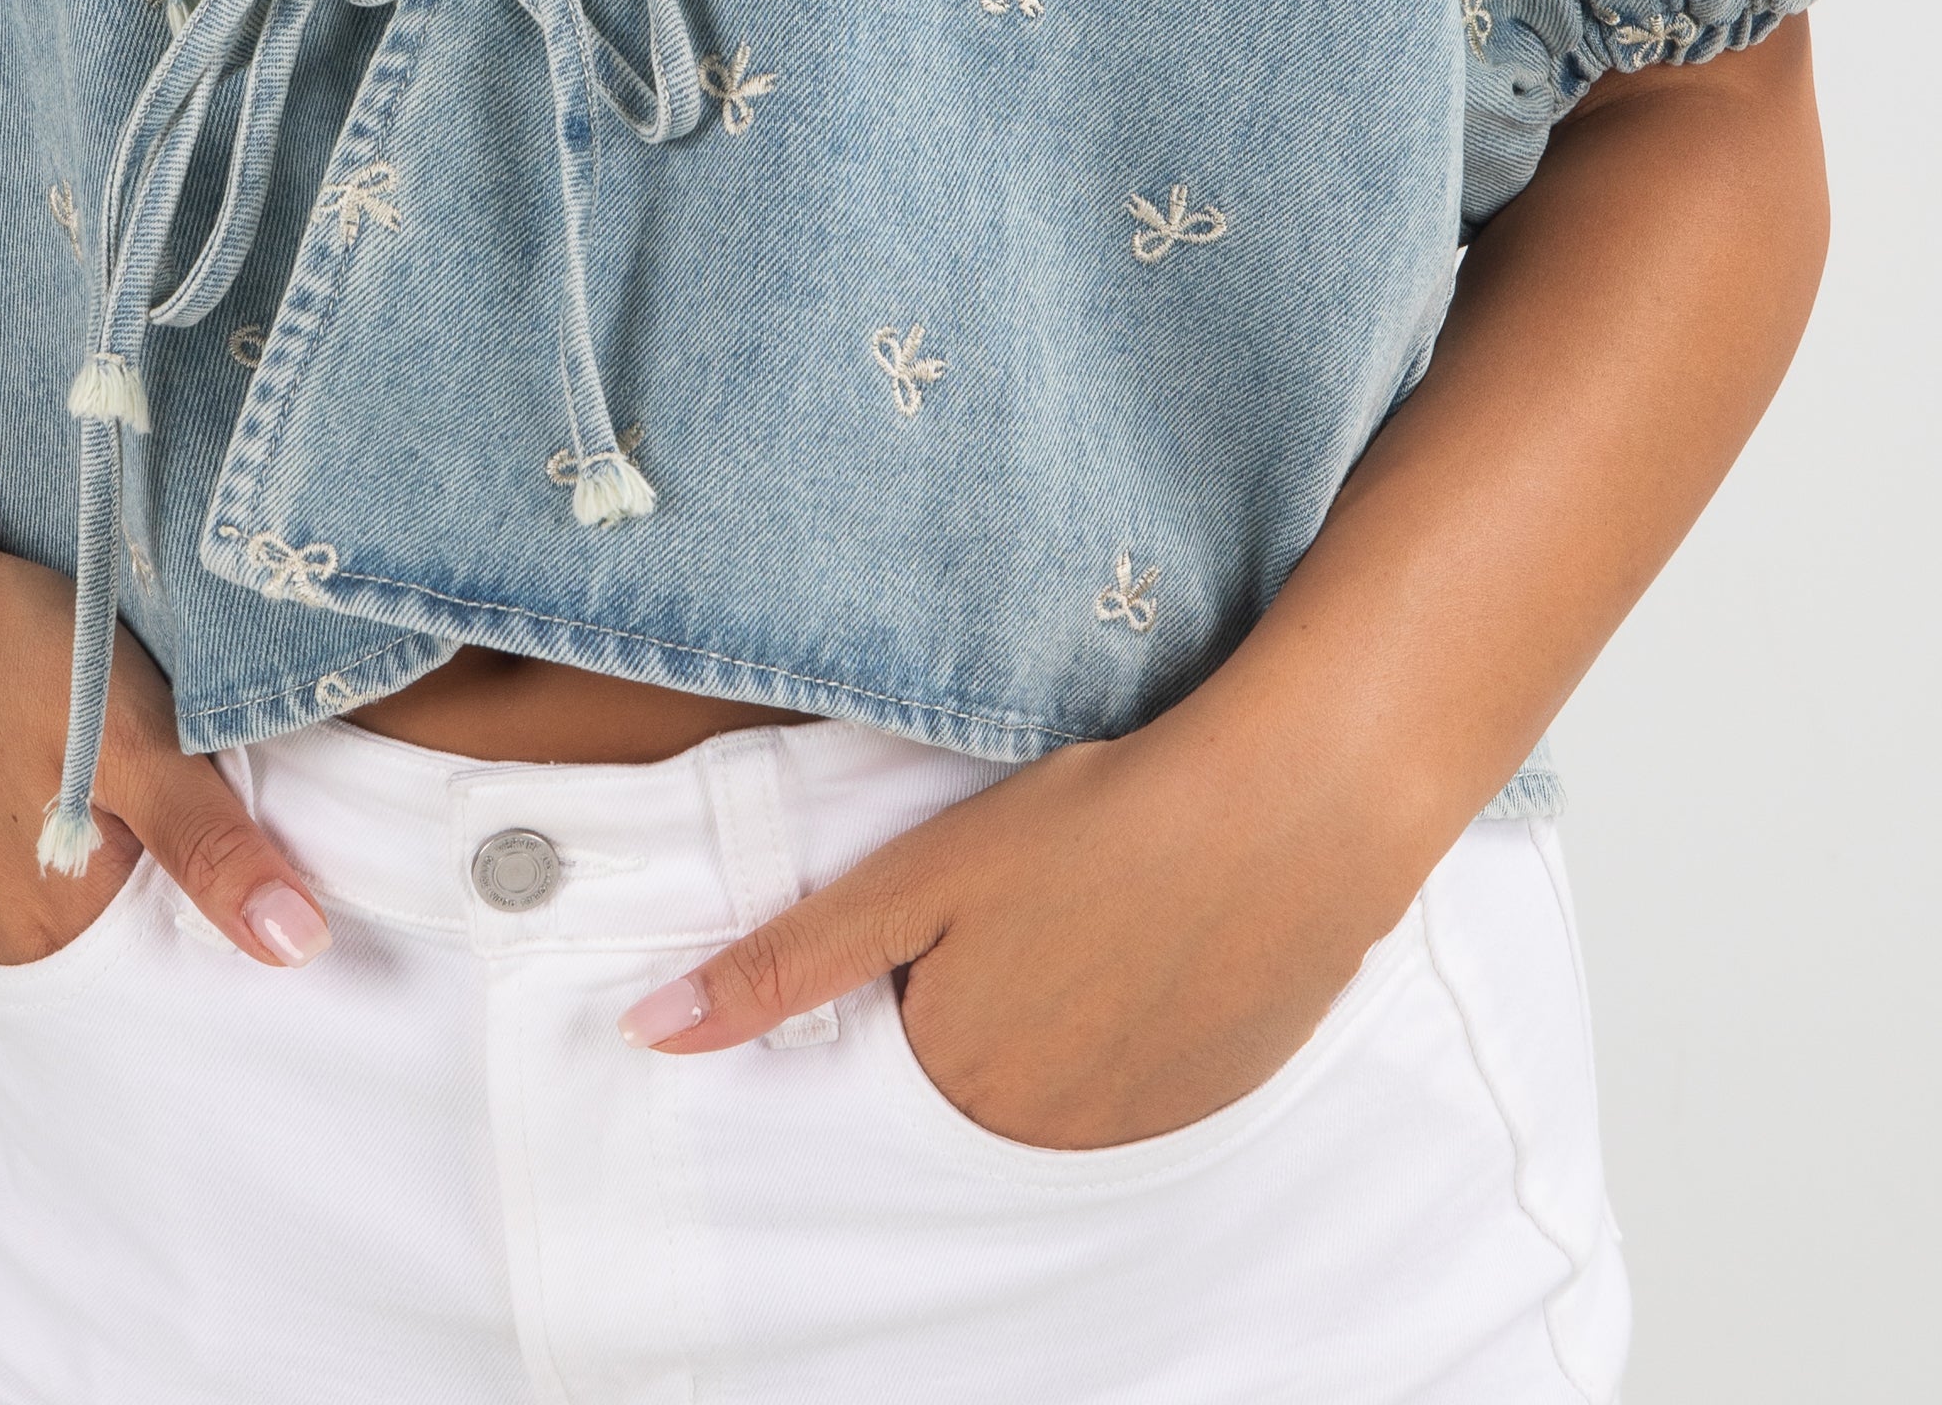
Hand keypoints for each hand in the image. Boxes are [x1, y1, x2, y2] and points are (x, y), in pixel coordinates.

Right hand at [0, 496, 330, 976]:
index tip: (314, 888)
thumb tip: (295, 947)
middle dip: (201, 884)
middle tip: (271, 817)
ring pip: (96, 875)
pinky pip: (50, 836)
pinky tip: (115, 753)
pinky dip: (96, 805)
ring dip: (148, 837)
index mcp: (50, 932)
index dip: (244, 926)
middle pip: (135, 930)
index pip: (174, 973)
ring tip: (202, 779)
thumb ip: (209, 846)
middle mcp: (3, 922)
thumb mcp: (131, 743)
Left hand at [617, 724, 1421, 1150]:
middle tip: (1036, 888)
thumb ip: (786, 966)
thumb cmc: (1097, 822)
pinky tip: (1160, 928)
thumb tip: (650, 1037)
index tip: (962, 898)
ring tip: (1100, 898)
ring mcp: (1142, 1124)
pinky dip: (1141, 1013)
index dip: (920, 961)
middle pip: (976, 1070)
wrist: (1290, 805)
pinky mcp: (1219, 1093)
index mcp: (961, 1086)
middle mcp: (1047, 1136)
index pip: (894, 1048)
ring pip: (1062, 1073)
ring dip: (1066, 1004)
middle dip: (986, 988)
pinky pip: (1147, 1073)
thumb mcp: (920, 880)